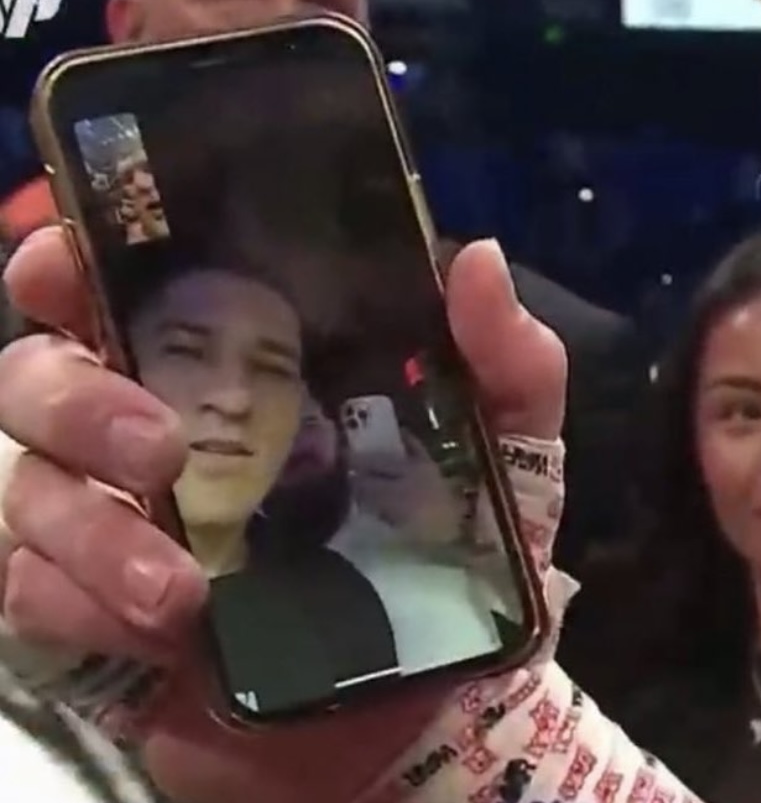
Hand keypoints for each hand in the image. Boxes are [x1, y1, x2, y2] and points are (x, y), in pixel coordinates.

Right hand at [0, 227, 566, 802]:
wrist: (427, 709)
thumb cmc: (457, 555)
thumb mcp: (507, 450)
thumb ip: (505, 357)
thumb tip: (475, 258)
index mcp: (238, 374)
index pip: (121, 292)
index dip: (70, 266)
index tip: (61, 267)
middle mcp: (156, 435)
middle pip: (39, 379)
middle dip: (77, 401)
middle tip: (162, 451)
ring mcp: (119, 528)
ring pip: (28, 493)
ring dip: (88, 536)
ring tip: (181, 596)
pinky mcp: (99, 623)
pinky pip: (31, 601)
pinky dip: (77, 612)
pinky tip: (158, 639)